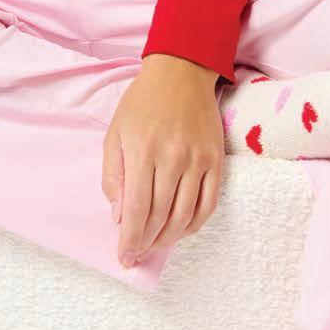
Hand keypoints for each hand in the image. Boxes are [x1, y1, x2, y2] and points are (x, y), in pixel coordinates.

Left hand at [101, 54, 223, 266]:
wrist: (181, 73)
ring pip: (185, 215)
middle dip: (146, 242)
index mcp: (143, 150)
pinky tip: (180, 231)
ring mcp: (198, 160)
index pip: (137, 209)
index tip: (124, 257)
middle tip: (137, 254)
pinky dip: (194, 224)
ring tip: (155, 245)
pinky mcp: (216, 160)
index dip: (130, 239)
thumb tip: (119, 217)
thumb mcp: (115, 134)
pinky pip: (208, 204)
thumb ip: (114, 176)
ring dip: (168, 238)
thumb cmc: (142, 103)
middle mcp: (173, 157)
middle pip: (160, 216)